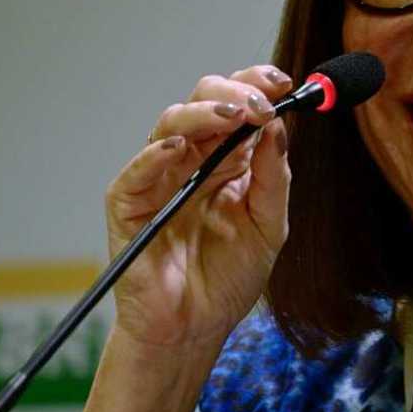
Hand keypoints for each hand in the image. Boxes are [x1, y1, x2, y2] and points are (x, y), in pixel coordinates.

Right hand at [103, 65, 292, 349]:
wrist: (197, 328)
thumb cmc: (230, 276)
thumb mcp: (269, 224)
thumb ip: (274, 176)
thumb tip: (281, 125)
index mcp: (227, 158)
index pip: (237, 104)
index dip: (256, 85)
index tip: (283, 83)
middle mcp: (192, 159)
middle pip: (203, 102)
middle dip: (234, 95)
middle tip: (262, 105)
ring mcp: (159, 178)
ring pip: (170, 124)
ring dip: (203, 113)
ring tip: (234, 117)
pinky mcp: (129, 207)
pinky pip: (135, 173)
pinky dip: (154, 155)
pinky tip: (179, 148)